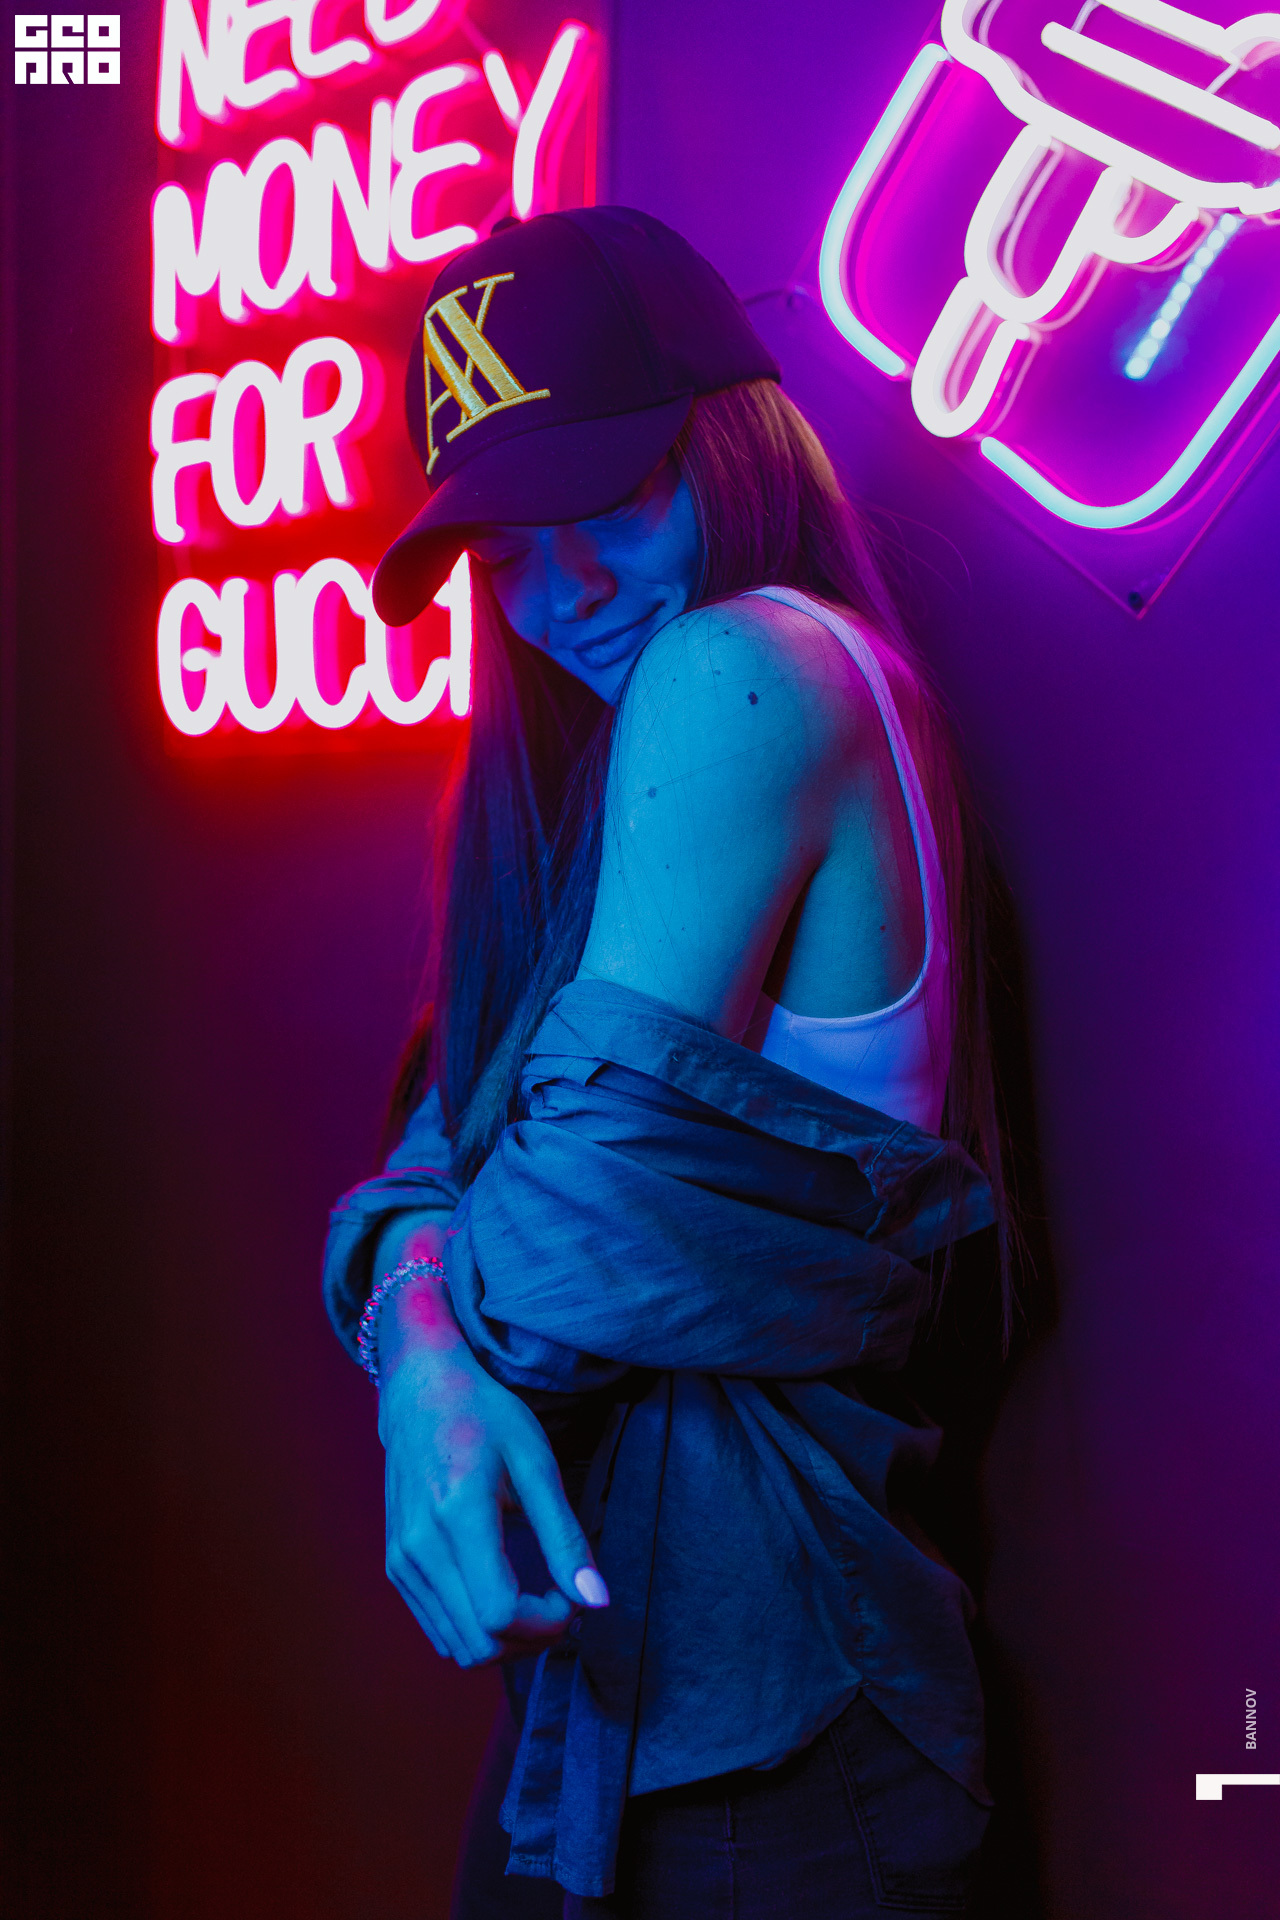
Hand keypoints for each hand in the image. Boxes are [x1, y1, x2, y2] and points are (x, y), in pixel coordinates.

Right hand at [377, 1275, 608, 1665]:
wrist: (420, 1393)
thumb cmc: (483, 1416)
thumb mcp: (536, 1462)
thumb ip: (564, 1536)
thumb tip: (596, 1600)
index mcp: (458, 1515)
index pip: (499, 1614)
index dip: (546, 1622)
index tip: (569, 1593)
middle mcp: (421, 1548)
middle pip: (480, 1644)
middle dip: (533, 1637)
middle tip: (560, 1598)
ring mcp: (402, 1562)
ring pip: (459, 1648)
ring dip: (508, 1640)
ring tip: (536, 1597)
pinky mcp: (397, 1567)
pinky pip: (440, 1630)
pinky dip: (478, 1629)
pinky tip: (504, 1593)